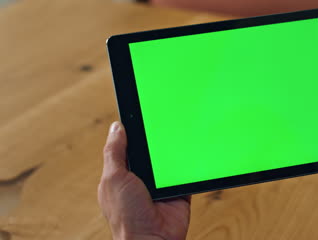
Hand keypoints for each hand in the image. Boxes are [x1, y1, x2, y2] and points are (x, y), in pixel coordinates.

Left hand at [98, 122, 189, 239]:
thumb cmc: (127, 215)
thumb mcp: (114, 178)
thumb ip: (115, 152)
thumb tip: (117, 127)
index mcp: (123, 173)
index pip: (129, 146)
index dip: (135, 130)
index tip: (144, 112)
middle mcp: (142, 178)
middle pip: (152, 151)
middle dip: (158, 140)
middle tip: (167, 120)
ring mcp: (161, 185)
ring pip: (169, 160)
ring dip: (174, 152)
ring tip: (181, 134)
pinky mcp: (179, 190)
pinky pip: (185, 173)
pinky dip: (189, 165)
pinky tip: (192, 153)